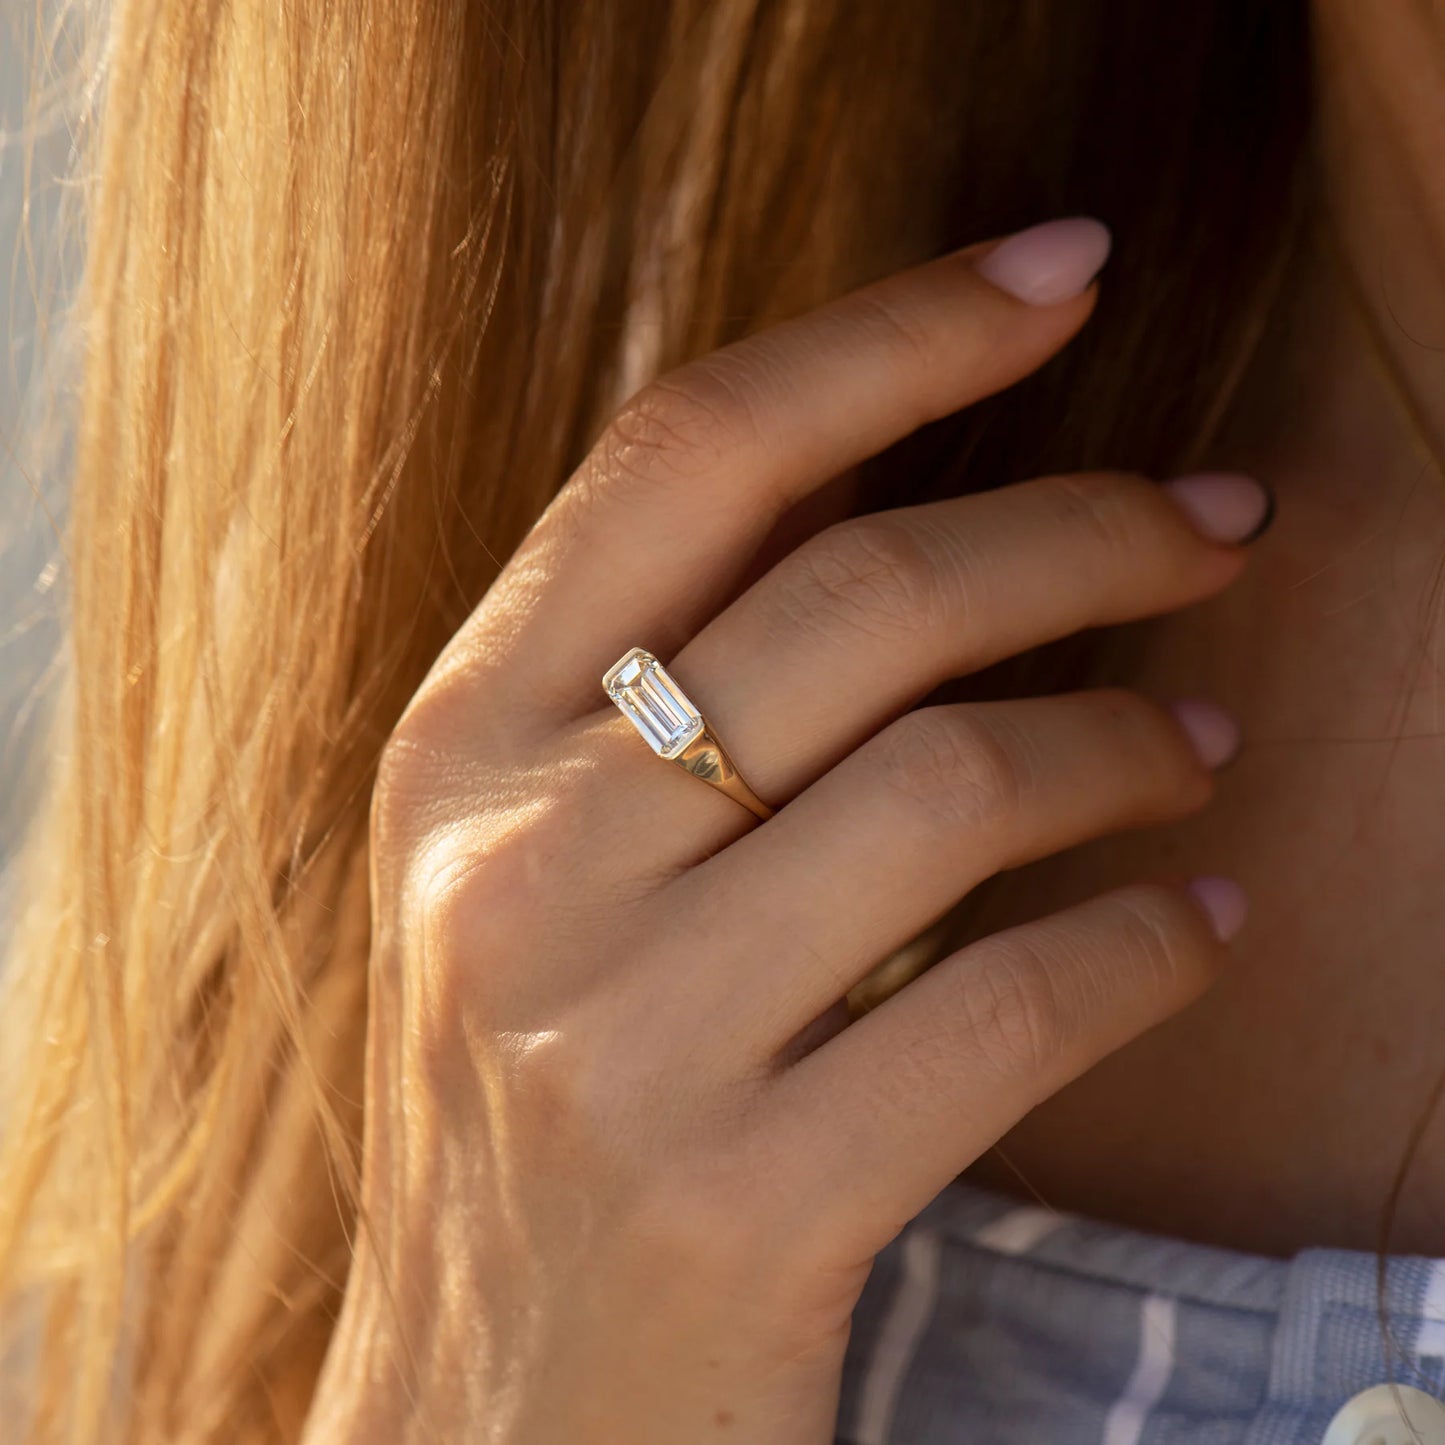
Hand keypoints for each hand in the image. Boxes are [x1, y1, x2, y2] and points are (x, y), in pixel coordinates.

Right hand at [303, 219, 1261, 1443]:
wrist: (493, 1414)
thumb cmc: (540, 1105)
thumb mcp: (543, 874)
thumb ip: (663, 696)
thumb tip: (905, 507)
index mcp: (461, 747)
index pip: (688, 458)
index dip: (889, 335)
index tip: (1060, 271)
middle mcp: (521, 864)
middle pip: (861, 592)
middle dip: (1082, 527)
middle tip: (1222, 518)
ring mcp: (622, 1039)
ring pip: (953, 787)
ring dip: (1132, 746)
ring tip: (1210, 751)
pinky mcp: (743, 1206)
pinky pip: (1009, 1007)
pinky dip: (1146, 947)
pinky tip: (1201, 925)